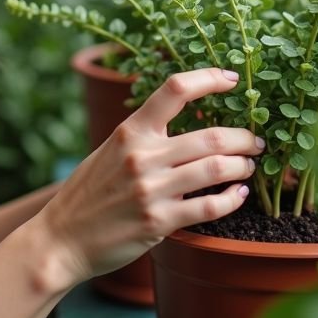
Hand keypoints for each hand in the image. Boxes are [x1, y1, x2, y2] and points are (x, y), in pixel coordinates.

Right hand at [36, 67, 263, 284]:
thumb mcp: (110, 149)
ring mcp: (151, 190)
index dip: (209, 78)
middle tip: (256, 141)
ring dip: (242, 167)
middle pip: (212, 136)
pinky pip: (209, 207)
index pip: (175, 89)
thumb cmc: (89, 192)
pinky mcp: (158, 222)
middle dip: (244, 138)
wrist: (61, 239)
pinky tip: (237, 195)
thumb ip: (144, 134)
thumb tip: (187, 117)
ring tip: (248, 167)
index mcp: (130, 130)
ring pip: (217, 170)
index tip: (232, 79)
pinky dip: (231, 199)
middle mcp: (142, 156)